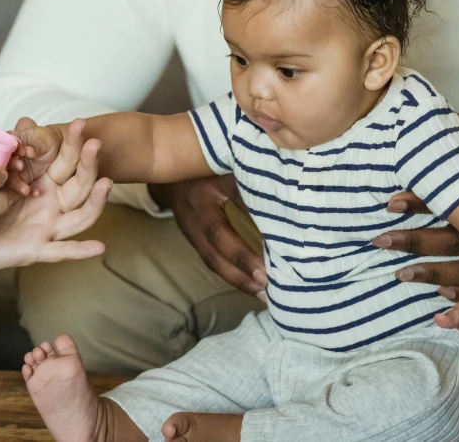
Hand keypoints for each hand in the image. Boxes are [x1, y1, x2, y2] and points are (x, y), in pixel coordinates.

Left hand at [0, 120, 111, 275]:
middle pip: (80, 185)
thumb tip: (23, 120)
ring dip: (96, 201)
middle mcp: (52, 206)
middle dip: (89, 163)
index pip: (66, 163)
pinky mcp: (36, 250)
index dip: (74, 144)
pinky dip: (81, 250)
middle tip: (95, 143)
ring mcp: (48, 229)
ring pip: (80, 217)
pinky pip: (62, 251)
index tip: (79, 123)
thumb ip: (6, 150)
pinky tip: (99, 247)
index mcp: (44, 186)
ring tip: (105, 183)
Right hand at [5, 117, 76, 195]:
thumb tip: (27, 150)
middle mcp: (8, 157)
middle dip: (10, 167)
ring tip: (26, 189)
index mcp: (11, 142)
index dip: (7, 150)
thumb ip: (36, 146)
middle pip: (1, 164)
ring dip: (16, 184)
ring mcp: (12, 170)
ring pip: (8, 179)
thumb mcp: (44, 140)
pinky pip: (18, 188)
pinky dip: (26, 191)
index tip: (20, 153)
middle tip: (21, 167)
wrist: (56, 152)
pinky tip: (36, 193)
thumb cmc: (47, 141)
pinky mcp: (19, 181)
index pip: (3, 146)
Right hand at [149, 175, 266, 298]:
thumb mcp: (229, 168)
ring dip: (237, 279)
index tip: (266, 268)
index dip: (241, 251)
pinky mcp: (193, 238)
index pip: (221, 228)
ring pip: (211, 260)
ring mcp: (190, 229)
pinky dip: (231, 273)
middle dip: (240, 272)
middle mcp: (194, 216)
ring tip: (262, 294)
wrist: (170, 166)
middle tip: (267, 288)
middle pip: (213, 251)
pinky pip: (211, 259)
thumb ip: (252, 185)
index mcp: (203, 196)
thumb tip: (288, 209)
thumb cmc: (211, 165)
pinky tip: (251, 283)